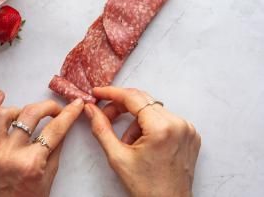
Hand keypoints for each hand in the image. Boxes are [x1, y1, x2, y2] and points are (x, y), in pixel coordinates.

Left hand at [0, 91, 83, 196]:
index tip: (75, 105)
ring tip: (26, 114)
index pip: (55, 129)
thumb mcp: (49, 177)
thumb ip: (56, 149)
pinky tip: (0, 97)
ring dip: (19, 109)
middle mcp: (10, 154)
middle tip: (54, 109)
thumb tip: (64, 125)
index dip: (68, 114)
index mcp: (31, 163)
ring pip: (3, 115)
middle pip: (30, 115)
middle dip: (47, 107)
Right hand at [84, 87, 200, 196]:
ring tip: (127, 141)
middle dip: (120, 106)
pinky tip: (142, 142)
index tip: (98, 93)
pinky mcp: (189, 133)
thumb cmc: (147, 188)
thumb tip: (90, 109)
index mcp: (162, 128)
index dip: (111, 93)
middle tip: (105, 115)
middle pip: (142, 100)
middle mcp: (178, 124)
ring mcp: (186, 128)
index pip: (133, 97)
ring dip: (134, 119)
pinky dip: (148, 125)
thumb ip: (101, 128)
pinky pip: (163, 118)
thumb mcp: (117, 157)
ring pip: (151, 109)